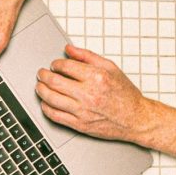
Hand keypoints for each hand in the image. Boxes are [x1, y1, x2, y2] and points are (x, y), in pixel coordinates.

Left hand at [35, 45, 150, 141]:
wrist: (135, 119)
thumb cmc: (125, 95)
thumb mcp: (111, 68)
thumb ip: (88, 56)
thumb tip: (69, 49)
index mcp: (96, 77)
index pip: (66, 66)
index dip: (55, 64)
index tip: (54, 65)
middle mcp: (88, 94)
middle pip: (55, 82)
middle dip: (43, 76)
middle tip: (41, 74)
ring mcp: (83, 111)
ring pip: (51, 99)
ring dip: (41, 91)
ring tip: (40, 87)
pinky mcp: (80, 125)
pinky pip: (56, 116)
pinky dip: (46, 108)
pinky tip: (45, 103)